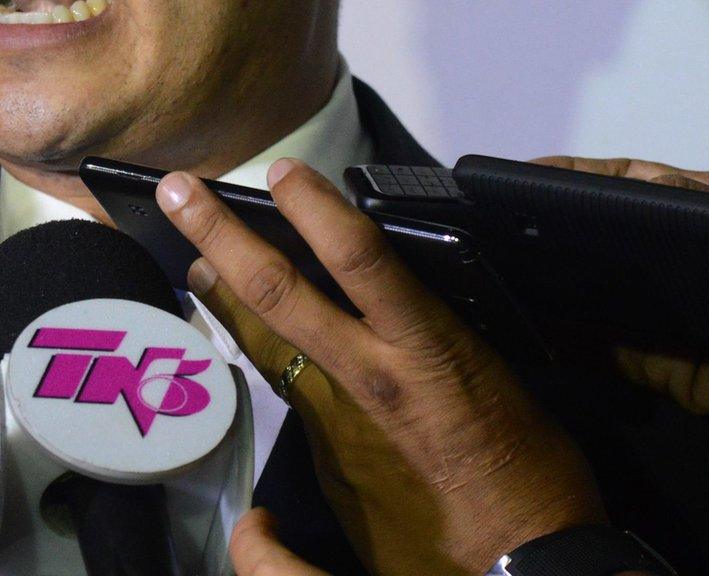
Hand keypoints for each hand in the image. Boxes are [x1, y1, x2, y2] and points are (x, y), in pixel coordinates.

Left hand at [159, 158, 606, 574]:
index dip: (316, 209)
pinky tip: (246, 344)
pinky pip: (287, 396)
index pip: (361, 259)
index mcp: (429, 350)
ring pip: (264, 346)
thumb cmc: (531, 471)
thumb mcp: (495, 374)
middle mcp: (372, 380)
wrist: (522, 570)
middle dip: (220, 236)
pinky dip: (263, 359)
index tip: (283, 173)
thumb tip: (391, 299)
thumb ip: (433, 333)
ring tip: (193, 261)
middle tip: (177, 193)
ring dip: (223, 297)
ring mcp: (340, 424)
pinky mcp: (328, 464)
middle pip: (278, 294)